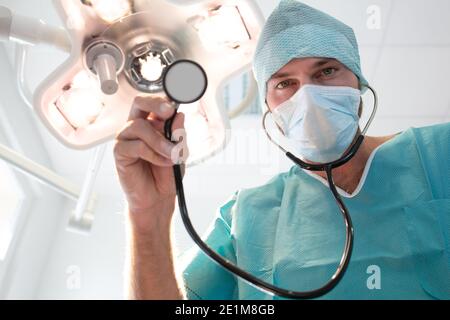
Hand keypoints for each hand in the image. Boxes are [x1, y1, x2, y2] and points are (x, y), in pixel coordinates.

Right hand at [114, 96, 187, 230]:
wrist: (158, 198)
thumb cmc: (167, 173)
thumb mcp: (180, 152)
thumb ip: (179, 134)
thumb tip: (179, 115)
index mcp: (152, 122)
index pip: (155, 103)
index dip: (165, 98)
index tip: (178, 98)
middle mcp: (137, 127)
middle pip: (139, 102)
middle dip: (155, 103)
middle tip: (169, 110)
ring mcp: (126, 138)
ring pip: (140, 126)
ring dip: (160, 141)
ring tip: (172, 155)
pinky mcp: (120, 153)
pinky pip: (136, 146)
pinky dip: (152, 153)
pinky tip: (160, 162)